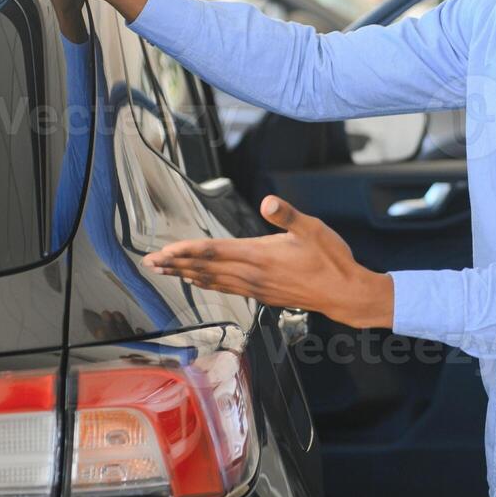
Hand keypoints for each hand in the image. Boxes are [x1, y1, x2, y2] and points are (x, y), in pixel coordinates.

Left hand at [143, 195, 394, 329]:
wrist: (345, 294)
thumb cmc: (331, 260)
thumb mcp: (313, 229)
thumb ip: (287, 215)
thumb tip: (267, 202)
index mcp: (259, 256)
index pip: (213, 253)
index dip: (186, 251)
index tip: (163, 252)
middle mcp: (252, 275)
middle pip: (205, 269)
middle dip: (176, 264)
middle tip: (150, 263)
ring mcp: (257, 288)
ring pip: (213, 281)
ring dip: (187, 275)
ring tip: (166, 272)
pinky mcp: (263, 294)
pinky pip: (227, 288)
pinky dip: (208, 283)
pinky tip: (200, 281)